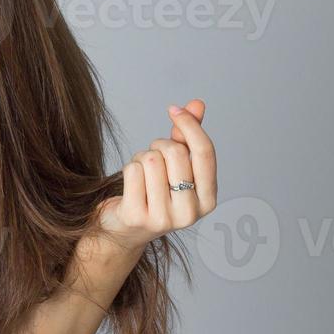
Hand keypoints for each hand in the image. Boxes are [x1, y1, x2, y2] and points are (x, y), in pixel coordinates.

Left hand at [90, 99, 217, 254]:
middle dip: (159, 145)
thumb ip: (188, 136)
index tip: (174, 109)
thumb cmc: (155, 190)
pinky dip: (129, 168)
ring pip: (152, 160)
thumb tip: (197, 104)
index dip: (190, 125)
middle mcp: (190, 213)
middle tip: (154, 156)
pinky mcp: (137, 216)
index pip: (205, 152)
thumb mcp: (176, 165)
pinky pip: (133, 170)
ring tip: (143, 173)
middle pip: (175, 153)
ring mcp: (164, 218)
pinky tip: (131, 183)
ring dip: (142, 158)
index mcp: (208, 199)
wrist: (125, 228)